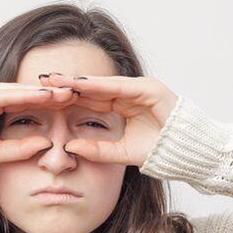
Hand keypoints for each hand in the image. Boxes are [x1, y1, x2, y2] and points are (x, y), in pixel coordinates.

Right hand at [0, 80, 77, 174]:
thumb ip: (20, 148)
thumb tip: (47, 144)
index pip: (27, 100)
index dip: (50, 101)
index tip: (73, 103)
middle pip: (25, 91)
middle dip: (50, 92)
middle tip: (76, 92)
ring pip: (16, 90)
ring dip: (41, 92)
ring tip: (64, 93)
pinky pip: (1, 95)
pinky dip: (22, 96)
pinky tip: (41, 97)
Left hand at [38, 73, 178, 166]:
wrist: (191, 153)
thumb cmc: (162, 153)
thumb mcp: (122, 153)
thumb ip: (98, 150)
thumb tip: (70, 147)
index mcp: (122, 106)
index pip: (89, 99)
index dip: (67, 97)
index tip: (44, 97)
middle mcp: (129, 94)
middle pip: (92, 87)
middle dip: (67, 83)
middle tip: (41, 79)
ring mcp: (140, 89)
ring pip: (103, 84)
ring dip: (78, 81)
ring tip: (55, 79)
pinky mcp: (151, 89)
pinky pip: (121, 86)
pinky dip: (100, 85)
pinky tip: (80, 84)